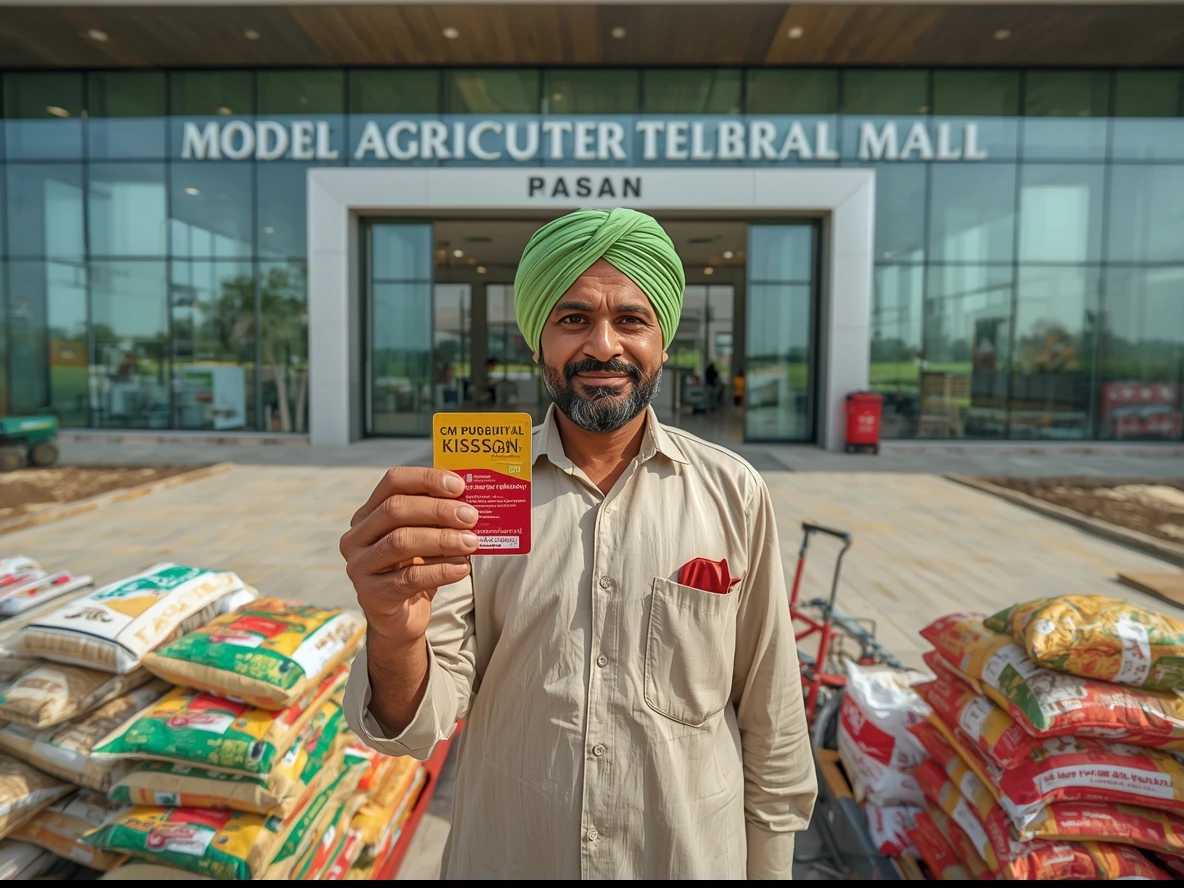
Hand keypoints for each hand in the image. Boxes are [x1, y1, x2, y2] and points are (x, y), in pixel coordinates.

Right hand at [340, 467, 478, 646]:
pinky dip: (441, 570)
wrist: (400, 617)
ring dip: (442, 540)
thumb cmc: (414, 569)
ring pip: (401, 542)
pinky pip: (409, 577)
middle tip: (471, 516)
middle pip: (395, 510)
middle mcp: (357, 537)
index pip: (393, 482)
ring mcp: (360, 566)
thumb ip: (437, 518)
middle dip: (438, 510)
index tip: (459, 486)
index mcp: (368, 514)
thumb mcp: (423, 537)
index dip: (426, 479)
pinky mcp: (372, 595)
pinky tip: (462, 568)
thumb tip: (470, 501)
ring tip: (471, 543)